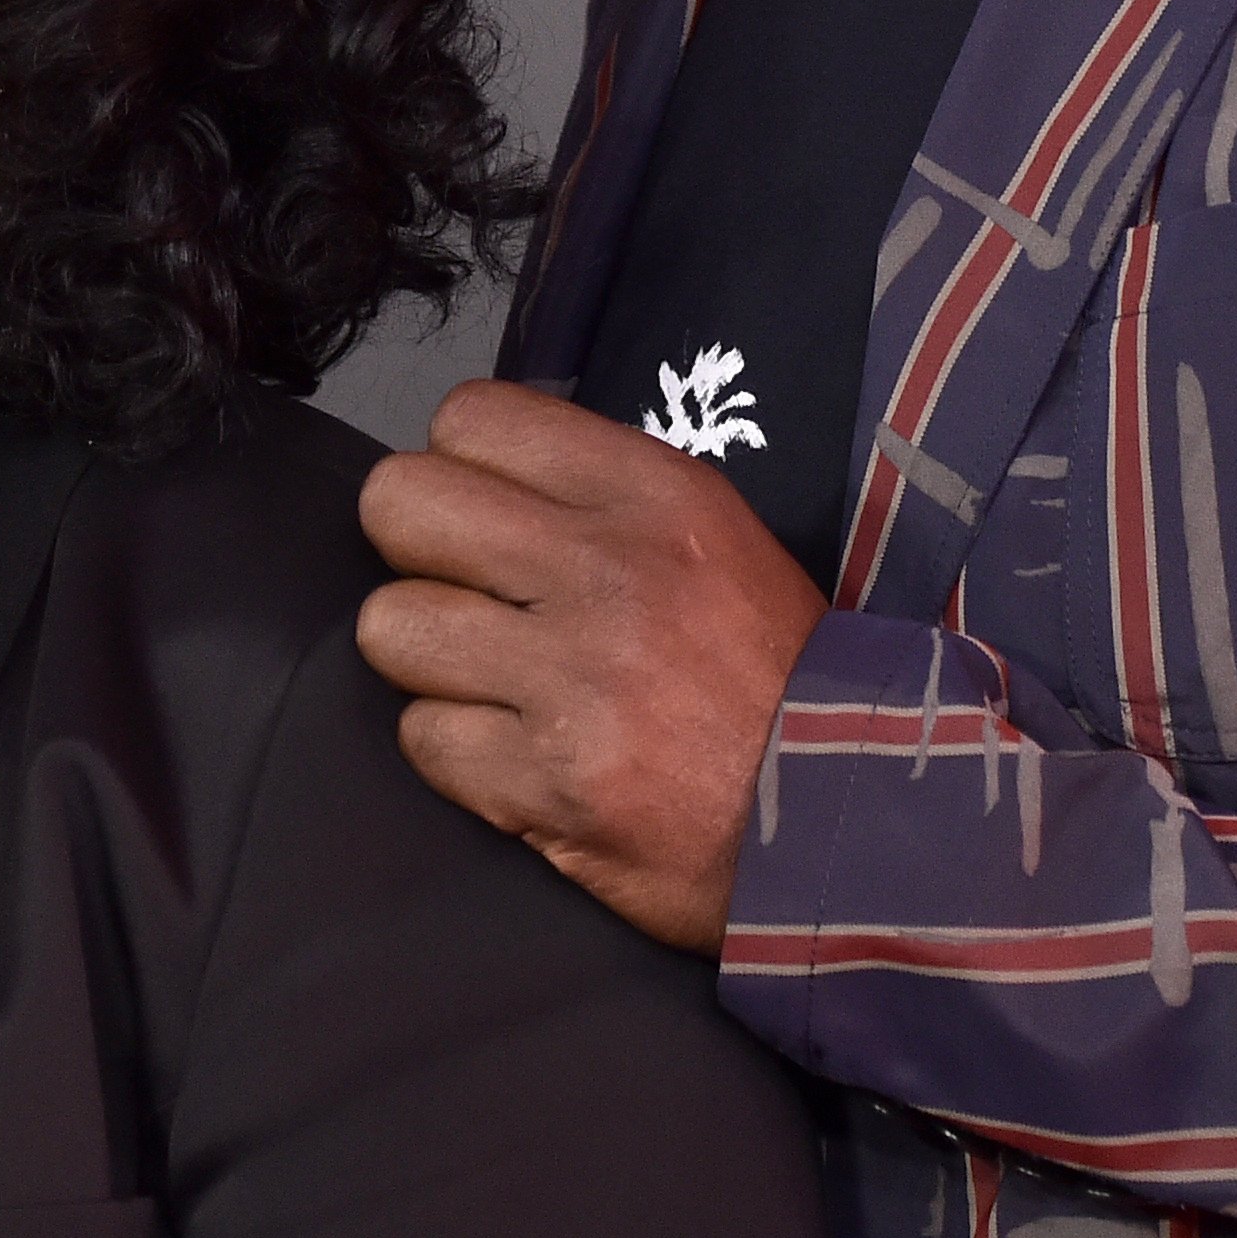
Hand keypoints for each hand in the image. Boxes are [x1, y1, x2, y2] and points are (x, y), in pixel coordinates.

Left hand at [355, 380, 832, 951]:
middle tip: (465, 597)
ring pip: (390, 626)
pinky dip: (459, 754)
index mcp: (652, 495)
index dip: (458, 470)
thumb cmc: (776, 677)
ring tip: (492, 684)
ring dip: (429, 662)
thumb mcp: (716, 538)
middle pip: (400, 504)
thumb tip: (482, 481)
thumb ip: (600, 500)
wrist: (846, 818)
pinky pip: (422, 738)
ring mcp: (571, 679)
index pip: (471, 418)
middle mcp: (605, 571)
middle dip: (415, 553)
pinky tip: (520, 756)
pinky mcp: (544, 780)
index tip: (485, 517)